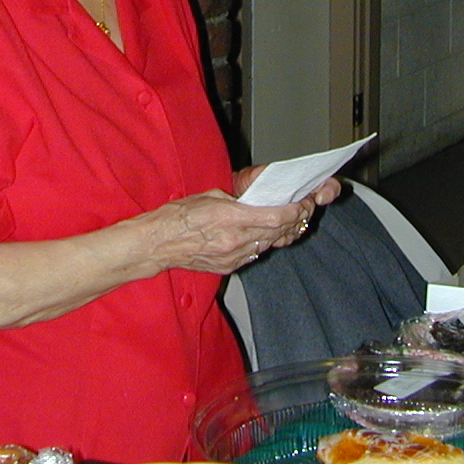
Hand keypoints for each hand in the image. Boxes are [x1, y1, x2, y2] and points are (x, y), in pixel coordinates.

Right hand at [142, 190, 312, 275]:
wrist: (159, 243)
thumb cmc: (180, 215)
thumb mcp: (211, 196)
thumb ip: (238, 201)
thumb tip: (258, 201)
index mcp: (230, 218)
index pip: (274, 218)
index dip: (294, 211)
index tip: (303, 203)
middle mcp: (235, 240)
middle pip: (276, 232)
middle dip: (294, 220)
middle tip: (304, 208)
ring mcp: (233, 257)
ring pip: (269, 244)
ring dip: (282, 232)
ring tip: (291, 219)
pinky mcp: (229, 267)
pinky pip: (255, 253)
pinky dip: (264, 242)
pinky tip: (267, 233)